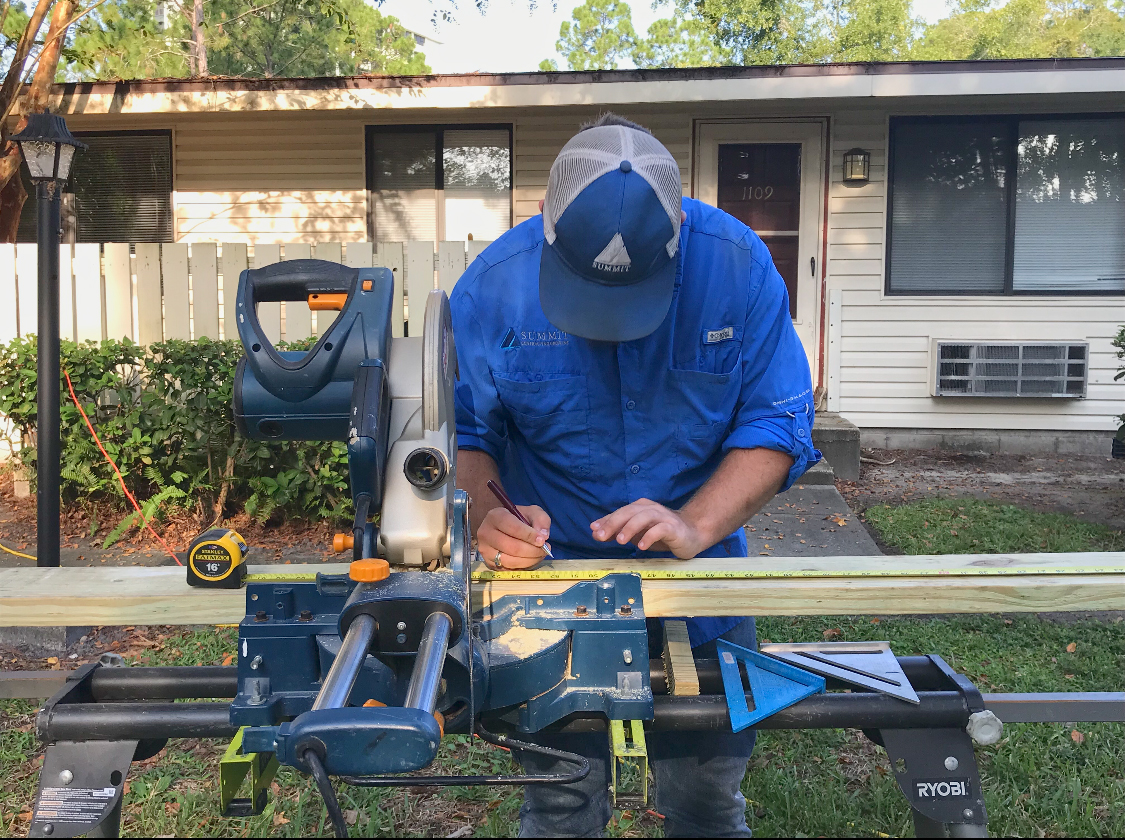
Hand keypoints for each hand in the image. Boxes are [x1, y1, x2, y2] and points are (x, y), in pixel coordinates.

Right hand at [477, 504, 551, 569]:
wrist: (501, 527)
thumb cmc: (517, 518)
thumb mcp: (532, 512)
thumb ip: (541, 519)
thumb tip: (544, 536)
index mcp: (495, 516)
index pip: (513, 528)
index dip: (530, 536)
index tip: (542, 541)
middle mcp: (486, 534)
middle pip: (512, 547)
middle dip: (532, 551)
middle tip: (545, 550)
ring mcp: (485, 550)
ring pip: (510, 561)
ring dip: (530, 560)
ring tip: (540, 555)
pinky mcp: (489, 563)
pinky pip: (508, 569)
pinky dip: (523, 567)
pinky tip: (531, 560)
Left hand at [591, 498, 707, 558]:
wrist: (692, 533)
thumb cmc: (662, 533)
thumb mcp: (637, 533)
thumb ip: (618, 532)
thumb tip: (596, 532)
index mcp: (640, 508)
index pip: (620, 512)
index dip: (606, 521)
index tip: (593, 531)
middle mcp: (650, 509)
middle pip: (629, 512)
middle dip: (614, 523)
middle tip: (601, 536)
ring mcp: (663, 517)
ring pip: (644, 517)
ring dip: (630, 528)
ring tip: (620, 540)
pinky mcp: (673, 527)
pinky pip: (660, 529)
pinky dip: (649, 536)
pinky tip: (641, 546)